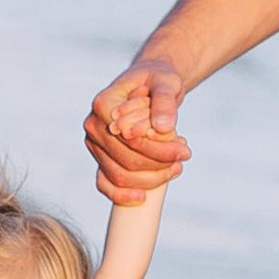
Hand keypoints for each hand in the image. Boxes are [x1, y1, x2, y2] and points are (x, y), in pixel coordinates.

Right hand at [84, 58, 190, 201]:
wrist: (150, 83)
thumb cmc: (158, 81)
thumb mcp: (166, 83)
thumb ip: (165, 101)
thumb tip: (163, 128)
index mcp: (104, 104)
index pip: (132, 139)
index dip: (160, 150)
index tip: (185, 150)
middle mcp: (93, 125)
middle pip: (126, 160)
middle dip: (159, 165)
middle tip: (184, 157)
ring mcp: (95, 143)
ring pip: (119, 175)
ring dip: (150, 179)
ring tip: (176, 168)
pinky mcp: (100, 156)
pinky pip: (105, 182)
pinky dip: (122, 194)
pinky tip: (143, 197)